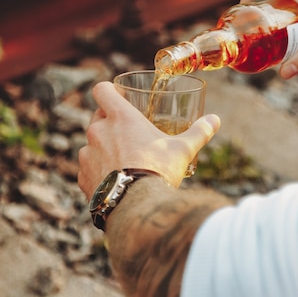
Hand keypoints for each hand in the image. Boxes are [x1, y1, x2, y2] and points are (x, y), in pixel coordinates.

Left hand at [78, 81, 220, 197]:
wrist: (137, 207)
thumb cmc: (159, 170)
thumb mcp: (183, 149)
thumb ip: (198, 132)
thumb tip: (215, 120)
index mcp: (120, 118)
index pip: (102, 90)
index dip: (109, 91)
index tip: (119, 97)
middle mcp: (98, 132)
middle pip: (97, 116)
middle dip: (109, 121)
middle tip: (127, 131)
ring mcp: (87, 155)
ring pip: (91, 144)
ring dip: (103, 148)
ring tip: (122, 160)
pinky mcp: (82, 178)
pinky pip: (87, 169)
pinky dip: (98, 171)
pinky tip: (114, 180)